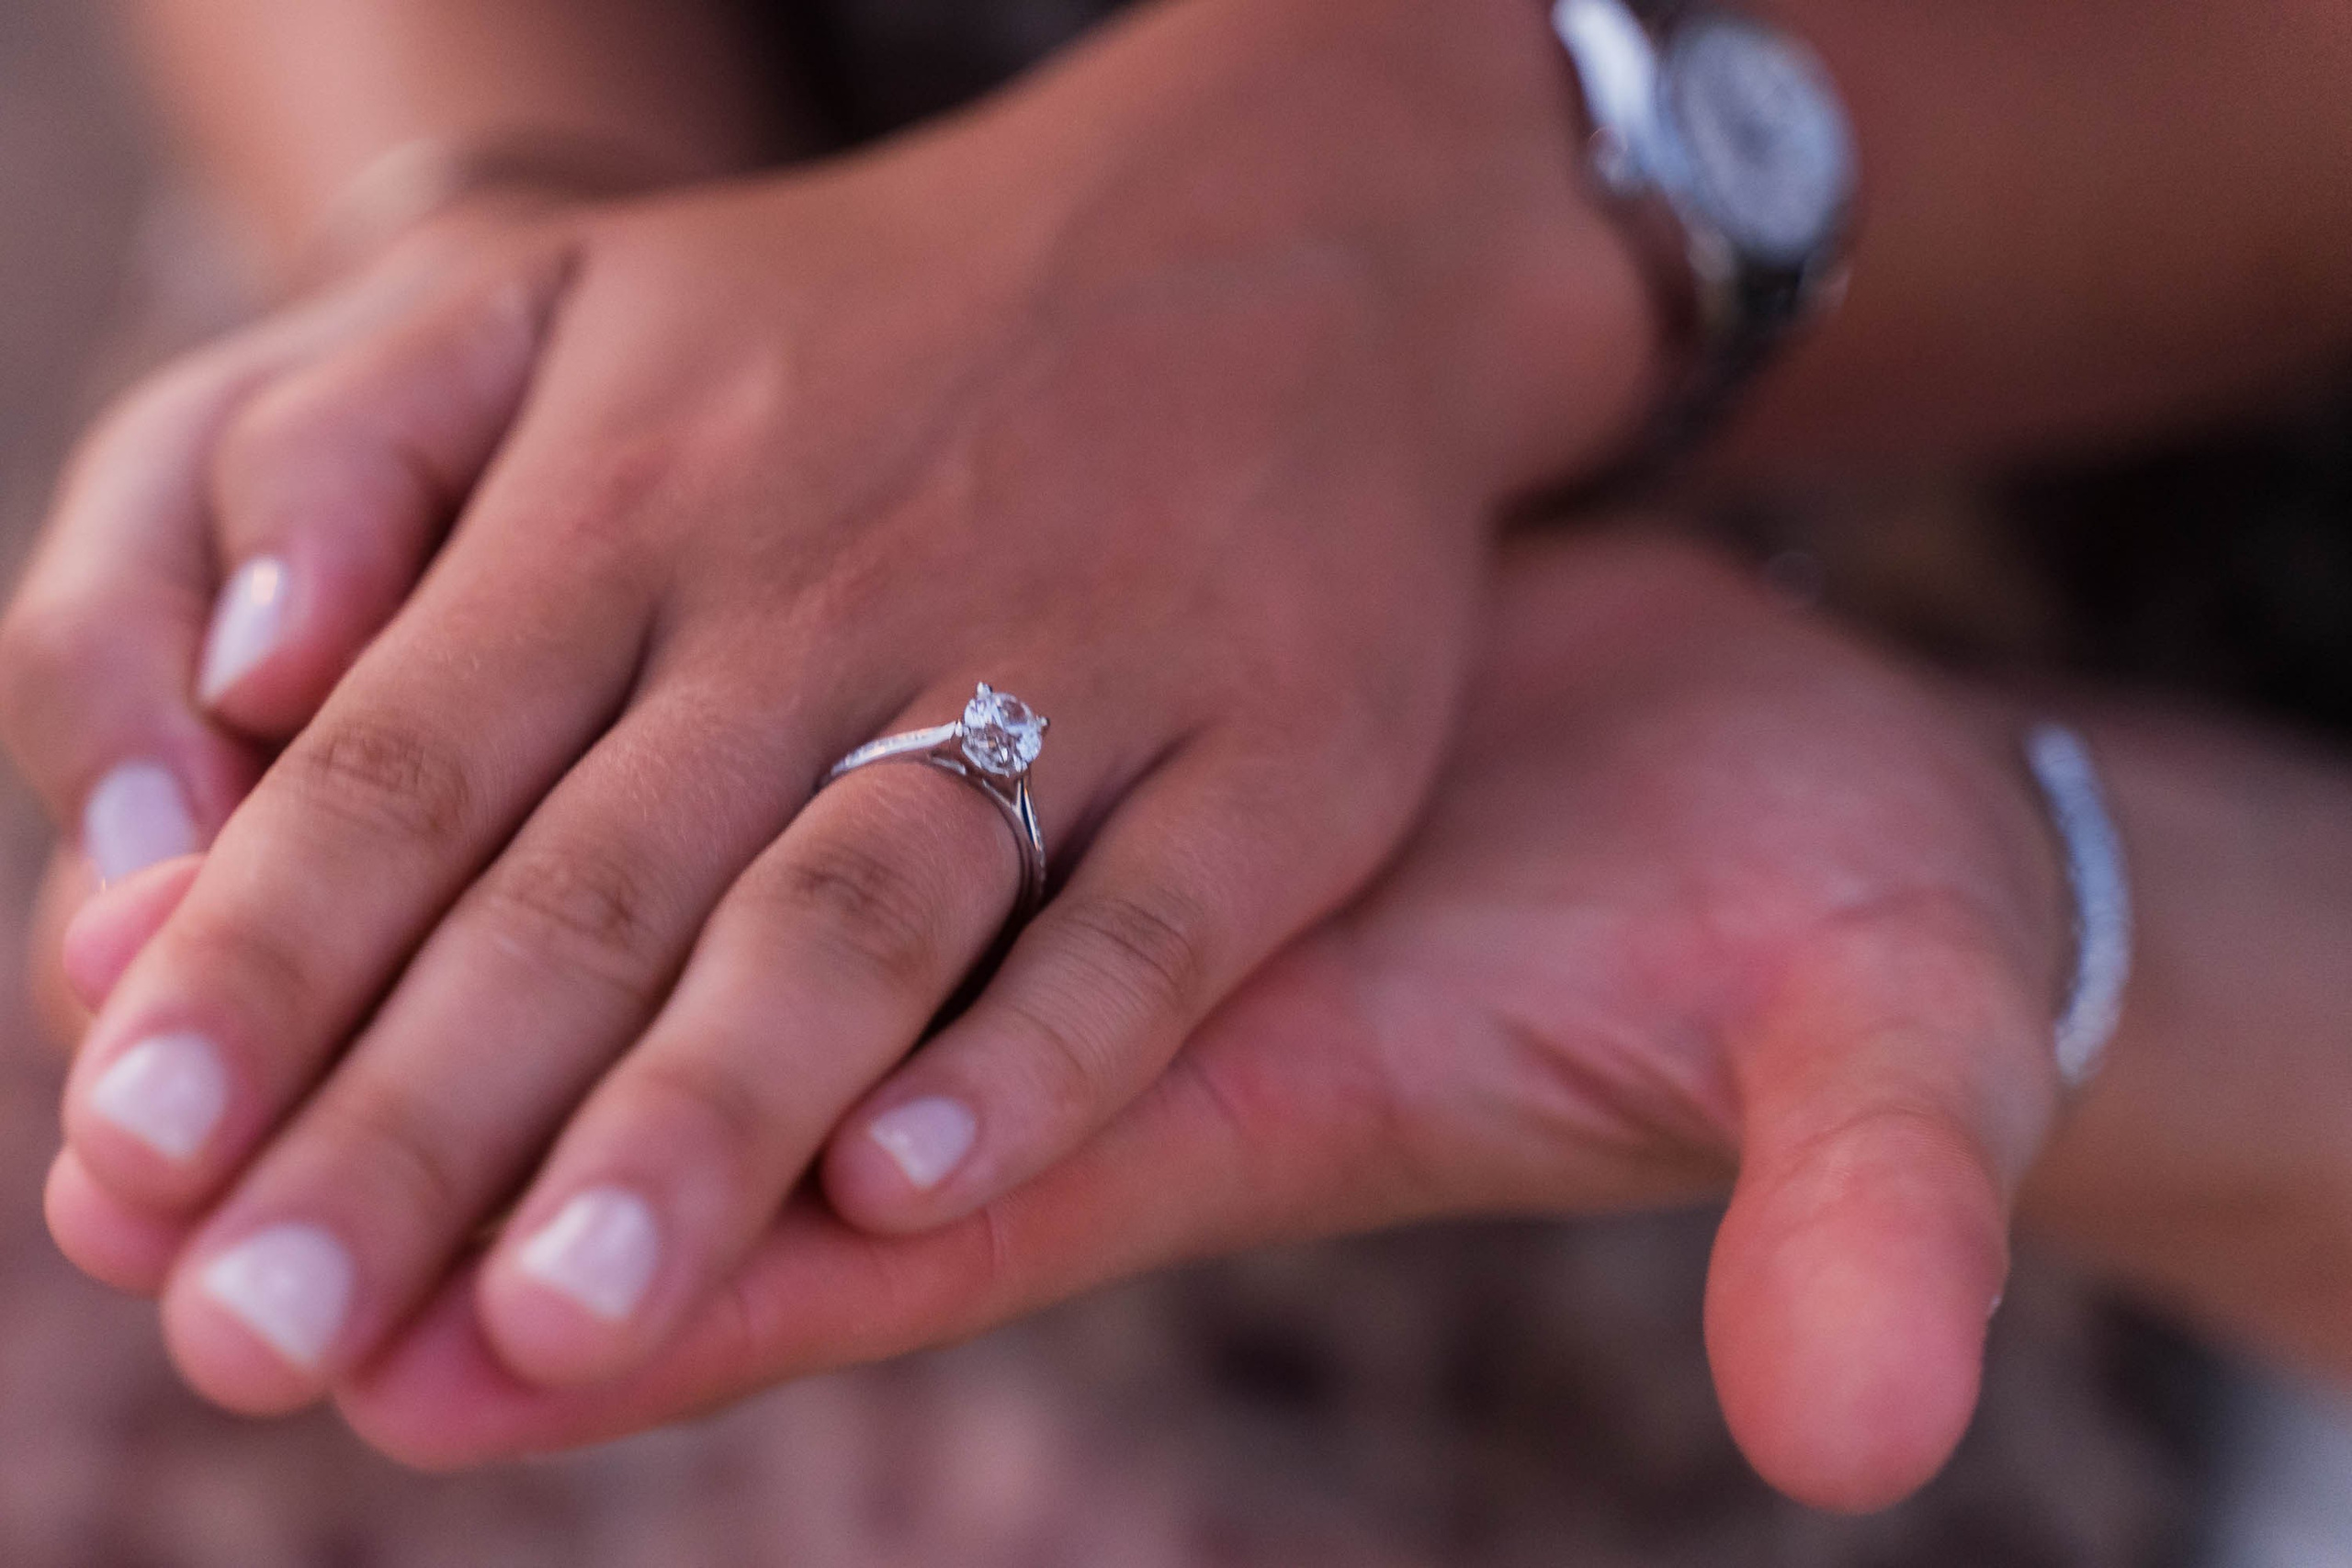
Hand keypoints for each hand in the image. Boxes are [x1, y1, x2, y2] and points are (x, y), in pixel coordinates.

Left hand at [22, 0, 1650, 1412]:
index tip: (119, 1165)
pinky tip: (901, 1188)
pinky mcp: (1277, 746)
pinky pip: (1149, 924)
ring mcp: (1074, 669)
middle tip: (254, 1326)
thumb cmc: (862, 328)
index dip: (252, 967)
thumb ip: (351, 471)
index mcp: (634, 496)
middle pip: (592, 882)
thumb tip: (218, 694)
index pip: (401, 760)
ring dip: (696, 1119)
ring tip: (548, 1325)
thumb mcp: (568, 303)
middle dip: (412, 1116)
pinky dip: (1033, 1058)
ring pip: (850, 916)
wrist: (1256, 240)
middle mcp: (832, 591)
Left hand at [62, 531, 2072, 1509]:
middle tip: (217, 1260)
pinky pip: (848, 814)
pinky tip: (502, 780)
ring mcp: (1084, 899)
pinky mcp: (1096, 767)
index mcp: (1256, 1093)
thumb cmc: (1841, 920)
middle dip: (520, 1204)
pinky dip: (678, 818)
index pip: (934, 1231)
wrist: (1799, 768)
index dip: (708, 1296)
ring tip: (271, 1035)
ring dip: (535, 1010)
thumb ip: (1870, 1213)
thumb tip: (1883, 1415)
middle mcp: (1113, 1027)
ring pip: (759, 968)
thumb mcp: (1875, 1052)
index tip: (448, 1364)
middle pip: (780, 1138)